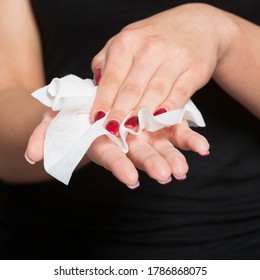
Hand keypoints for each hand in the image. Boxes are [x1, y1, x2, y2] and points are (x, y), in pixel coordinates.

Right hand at [25, 111, 208, 187]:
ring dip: (173, 157)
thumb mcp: (53, 120)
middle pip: (138, 154)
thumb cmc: (72, 113)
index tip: (129, 178)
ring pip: (159, 146)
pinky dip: (188, 139)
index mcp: (102, 141)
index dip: (117, 165)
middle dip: (151, 164)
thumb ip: (43, 136)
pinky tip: (202, 148)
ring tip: (184, 168)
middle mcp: (124, 140)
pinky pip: (175, 130)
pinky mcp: (159, 122)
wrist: (97, 98)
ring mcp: (143, 132)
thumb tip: (31, 155)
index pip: (109, 155)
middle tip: (165, 175)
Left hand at [90, 3, 233, 132]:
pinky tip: (159, 120)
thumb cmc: (155, 38)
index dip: (103, 101)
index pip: (112, 78)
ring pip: (154, 92)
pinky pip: (179, 93)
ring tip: (131, 130)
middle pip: (132, 89)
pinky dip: (169, 108)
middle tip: (111, 131)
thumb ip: (107, 61)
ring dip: (142, 115)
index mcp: (128, 42)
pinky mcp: (194, 70)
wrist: (196, 25)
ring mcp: (174, 58)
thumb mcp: (126, 40)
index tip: (96, 120)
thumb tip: (96, 86)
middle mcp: (150, 48)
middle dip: (120, 113)